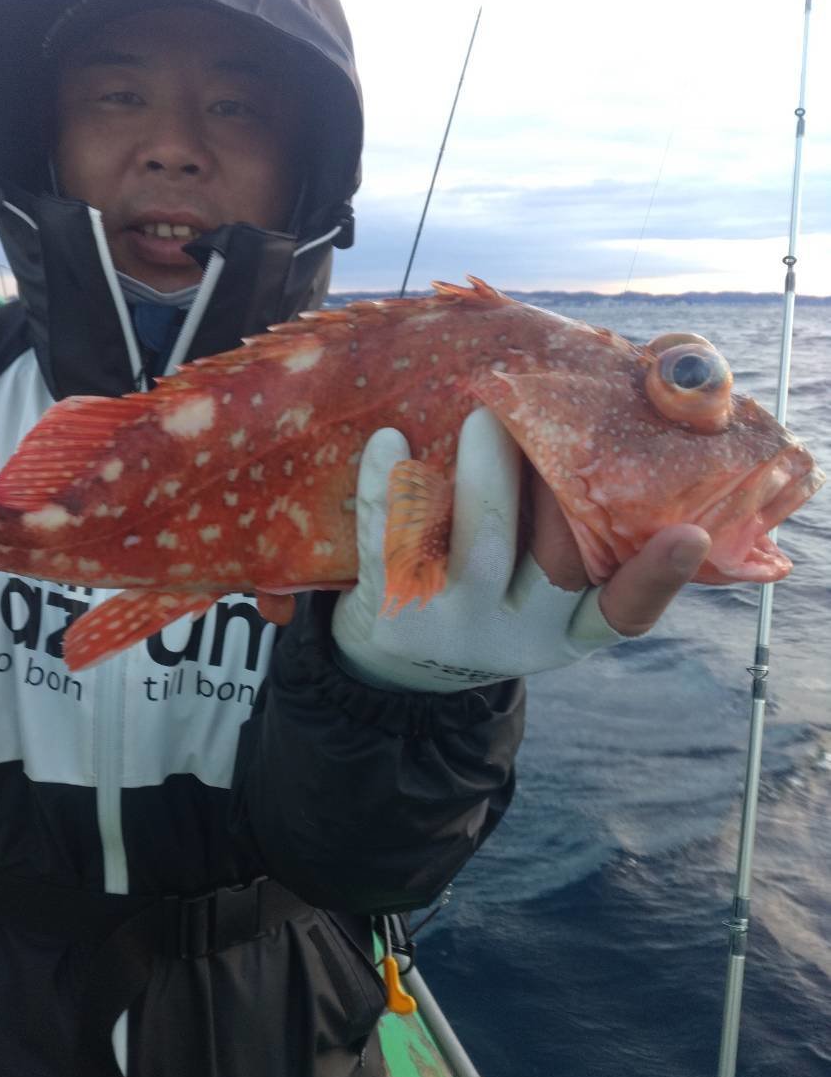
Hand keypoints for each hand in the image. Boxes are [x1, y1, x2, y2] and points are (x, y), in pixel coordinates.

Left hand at [331, 411, 709, 692]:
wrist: (394, 661)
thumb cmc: (488, 594)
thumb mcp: (538, 594)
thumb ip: (576, 536)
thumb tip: (612, 425)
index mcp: (569, 628)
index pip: (625, 611)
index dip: (658, 576)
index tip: (689, 533)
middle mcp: (520, 635)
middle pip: (557, 563)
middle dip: (561, 490)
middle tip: (554, 420)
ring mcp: (458, 628)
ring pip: (482, 547)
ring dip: (486, 476)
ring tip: (485, 415)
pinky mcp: (396, 612)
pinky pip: (393, 542)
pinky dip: (388, 487)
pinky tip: (388, 438)